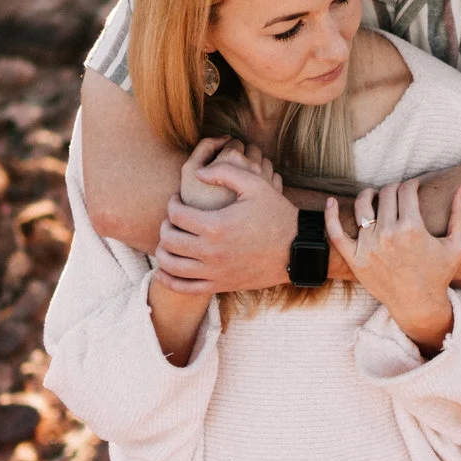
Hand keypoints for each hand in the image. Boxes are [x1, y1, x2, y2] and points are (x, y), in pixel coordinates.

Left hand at [157, 144, 292, 294]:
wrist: (297, 250)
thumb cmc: (277, 214)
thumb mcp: (255, 184)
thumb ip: (224, 172)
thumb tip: (197, 173)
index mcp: (216, 226)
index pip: (175, 214)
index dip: (172, 203)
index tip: (178, 199)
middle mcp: (211, 252)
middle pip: (168, 239)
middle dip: (166, 225)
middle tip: (174, 219)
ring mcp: (214, 272)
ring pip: (170, 264)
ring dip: (163, 250)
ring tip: (171, 239)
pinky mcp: (219, 286)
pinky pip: (183, 288)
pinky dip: (167, 279)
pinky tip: (164, 269)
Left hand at [328, 180, 460, 353]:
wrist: (418, 305)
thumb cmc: (439, 275)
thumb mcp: (458, 244)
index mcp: (412, 229)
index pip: (406, 191)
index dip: (412, 184)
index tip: (414, 187)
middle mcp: (388, 235)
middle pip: (386, 194)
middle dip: (394, 188)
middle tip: (398, 193)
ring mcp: (369, 247)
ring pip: (362, 206)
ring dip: (369, 194)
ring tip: (375, 195)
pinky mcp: (355, 259)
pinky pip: (336, 233)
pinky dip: (330, 215)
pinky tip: (331, 202)